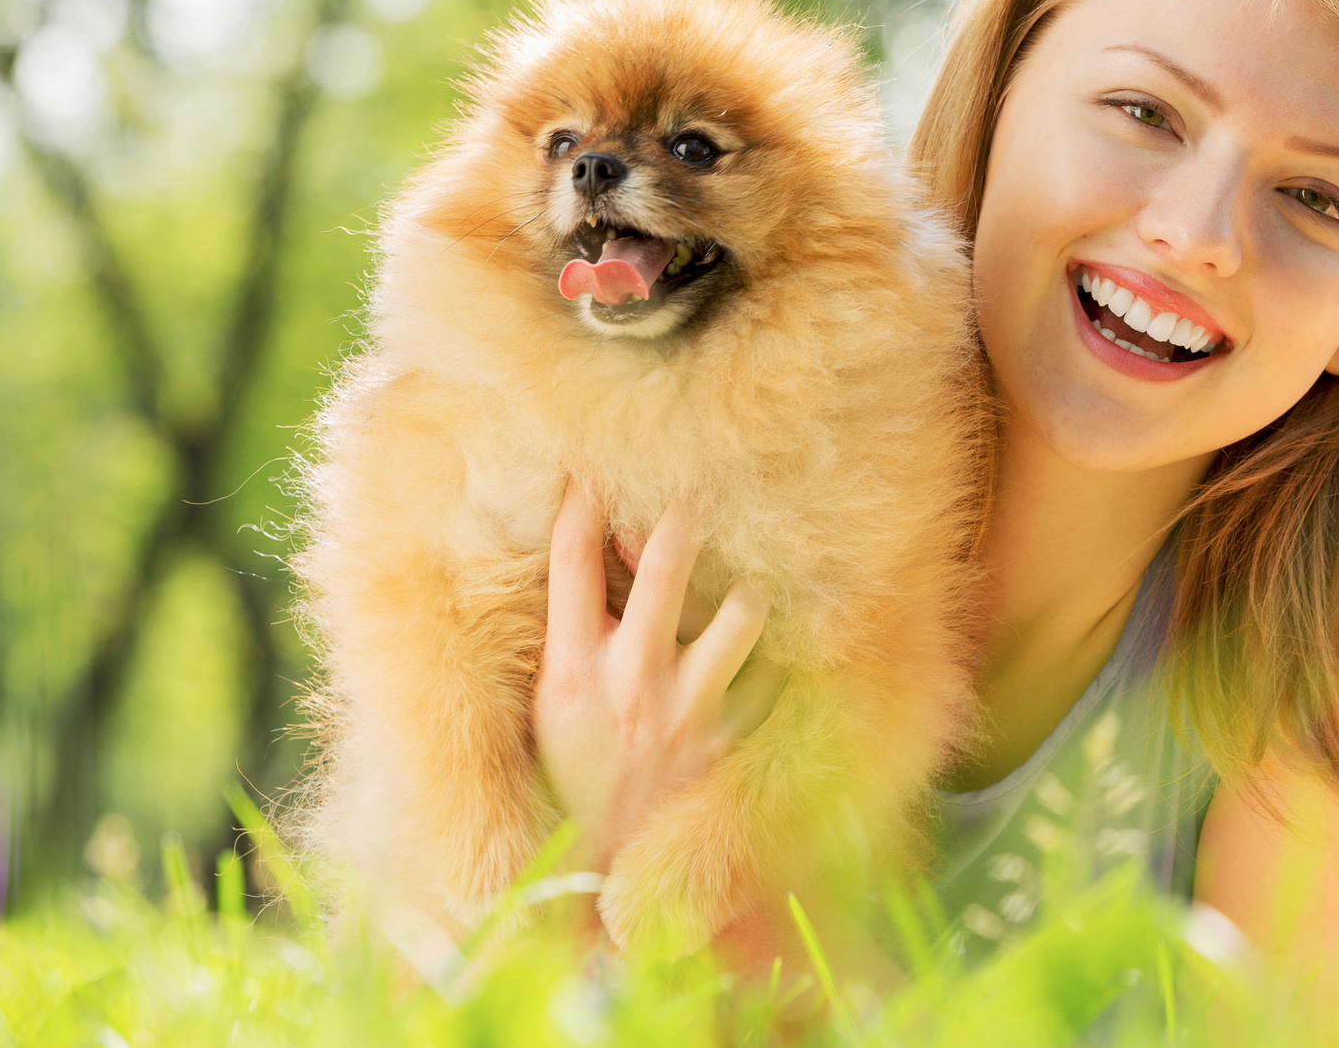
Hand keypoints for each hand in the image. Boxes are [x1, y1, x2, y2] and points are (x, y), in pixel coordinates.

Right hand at [532, 480, 783, 886]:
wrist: (599, 877)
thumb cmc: (568, 780)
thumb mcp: (546, 708)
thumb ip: (570, 636)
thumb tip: (591, 561)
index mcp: (571, 671)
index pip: (570, 562)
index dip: (581, 501)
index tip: (593, 462)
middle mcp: (632, 682)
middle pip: (662, 567)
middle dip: (682, 512)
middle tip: (701, 476)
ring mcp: (689, 710)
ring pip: (742, 613)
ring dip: (749, 584)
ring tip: (756, 566)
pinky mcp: (735, 742)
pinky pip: (778, 675)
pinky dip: (784, 653)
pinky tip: (792, 631)